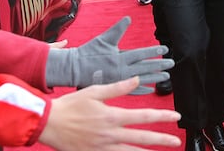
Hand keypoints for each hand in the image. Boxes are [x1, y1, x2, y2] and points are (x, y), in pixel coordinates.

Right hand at [38, 77, 181, 149]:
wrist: (47, 123)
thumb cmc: (70, 106)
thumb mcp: (94, 91)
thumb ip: (118, 87)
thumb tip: (137, 79)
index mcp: (112, 116)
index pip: (143, 116)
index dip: (162, 116)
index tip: (175, 116)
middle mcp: (110, 134)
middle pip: (142, 138)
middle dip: (161, 139)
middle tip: (176, 141)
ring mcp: (102, 147)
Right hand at [45, 17, 172, 92]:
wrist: (73, 69)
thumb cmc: (88, 52)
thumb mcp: (104, 38)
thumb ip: (118, 29)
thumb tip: (128, 18)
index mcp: (120, 57)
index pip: (141, 54)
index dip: (154, 51)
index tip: (165, 50)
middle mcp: (122, 70)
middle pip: (145, 67)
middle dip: (159, 65)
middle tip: (172, 64)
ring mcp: (119, 80)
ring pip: (141, 79)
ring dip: (154, 78)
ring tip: (166, 77)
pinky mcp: (114, 87)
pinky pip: (131, 91)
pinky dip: (141, 90)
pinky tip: (151, 90)